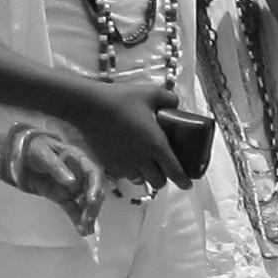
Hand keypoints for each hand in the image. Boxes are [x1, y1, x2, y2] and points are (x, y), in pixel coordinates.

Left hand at [2, 119, 106, 231]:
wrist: (17, 157)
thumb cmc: (32, 149)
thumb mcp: (42, 153)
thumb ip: (56, 167)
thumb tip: (72, 182)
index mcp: (77, 159)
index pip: (93, 173)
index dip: (96, 186)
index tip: (92, 200)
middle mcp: (79, 174)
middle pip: (93, 190)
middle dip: (93, 205)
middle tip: (87, 218)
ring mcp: (72, 187)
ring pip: (85, 203)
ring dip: (88, 216)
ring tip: (86, 230)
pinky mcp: (63, 197)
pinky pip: (73, 209)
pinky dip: (78, 220)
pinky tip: (82, 231)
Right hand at [61, 76, 186, 186]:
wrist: (89, 107)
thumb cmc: (121, 99)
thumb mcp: (151, 93)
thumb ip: (169, 99)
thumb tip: (176, 106)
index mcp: (156, 145)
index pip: (175, 171)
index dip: (183, 181)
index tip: (188, 184)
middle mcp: (142, 160)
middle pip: (158, 182)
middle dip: (163, 177)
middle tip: (162, 167)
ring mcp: (124, 164)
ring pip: (140, 181)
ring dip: (145, 175)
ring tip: (144, 162)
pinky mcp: (110, 165)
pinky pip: (124, 175)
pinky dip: (129, 171)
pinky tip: (127, 158)